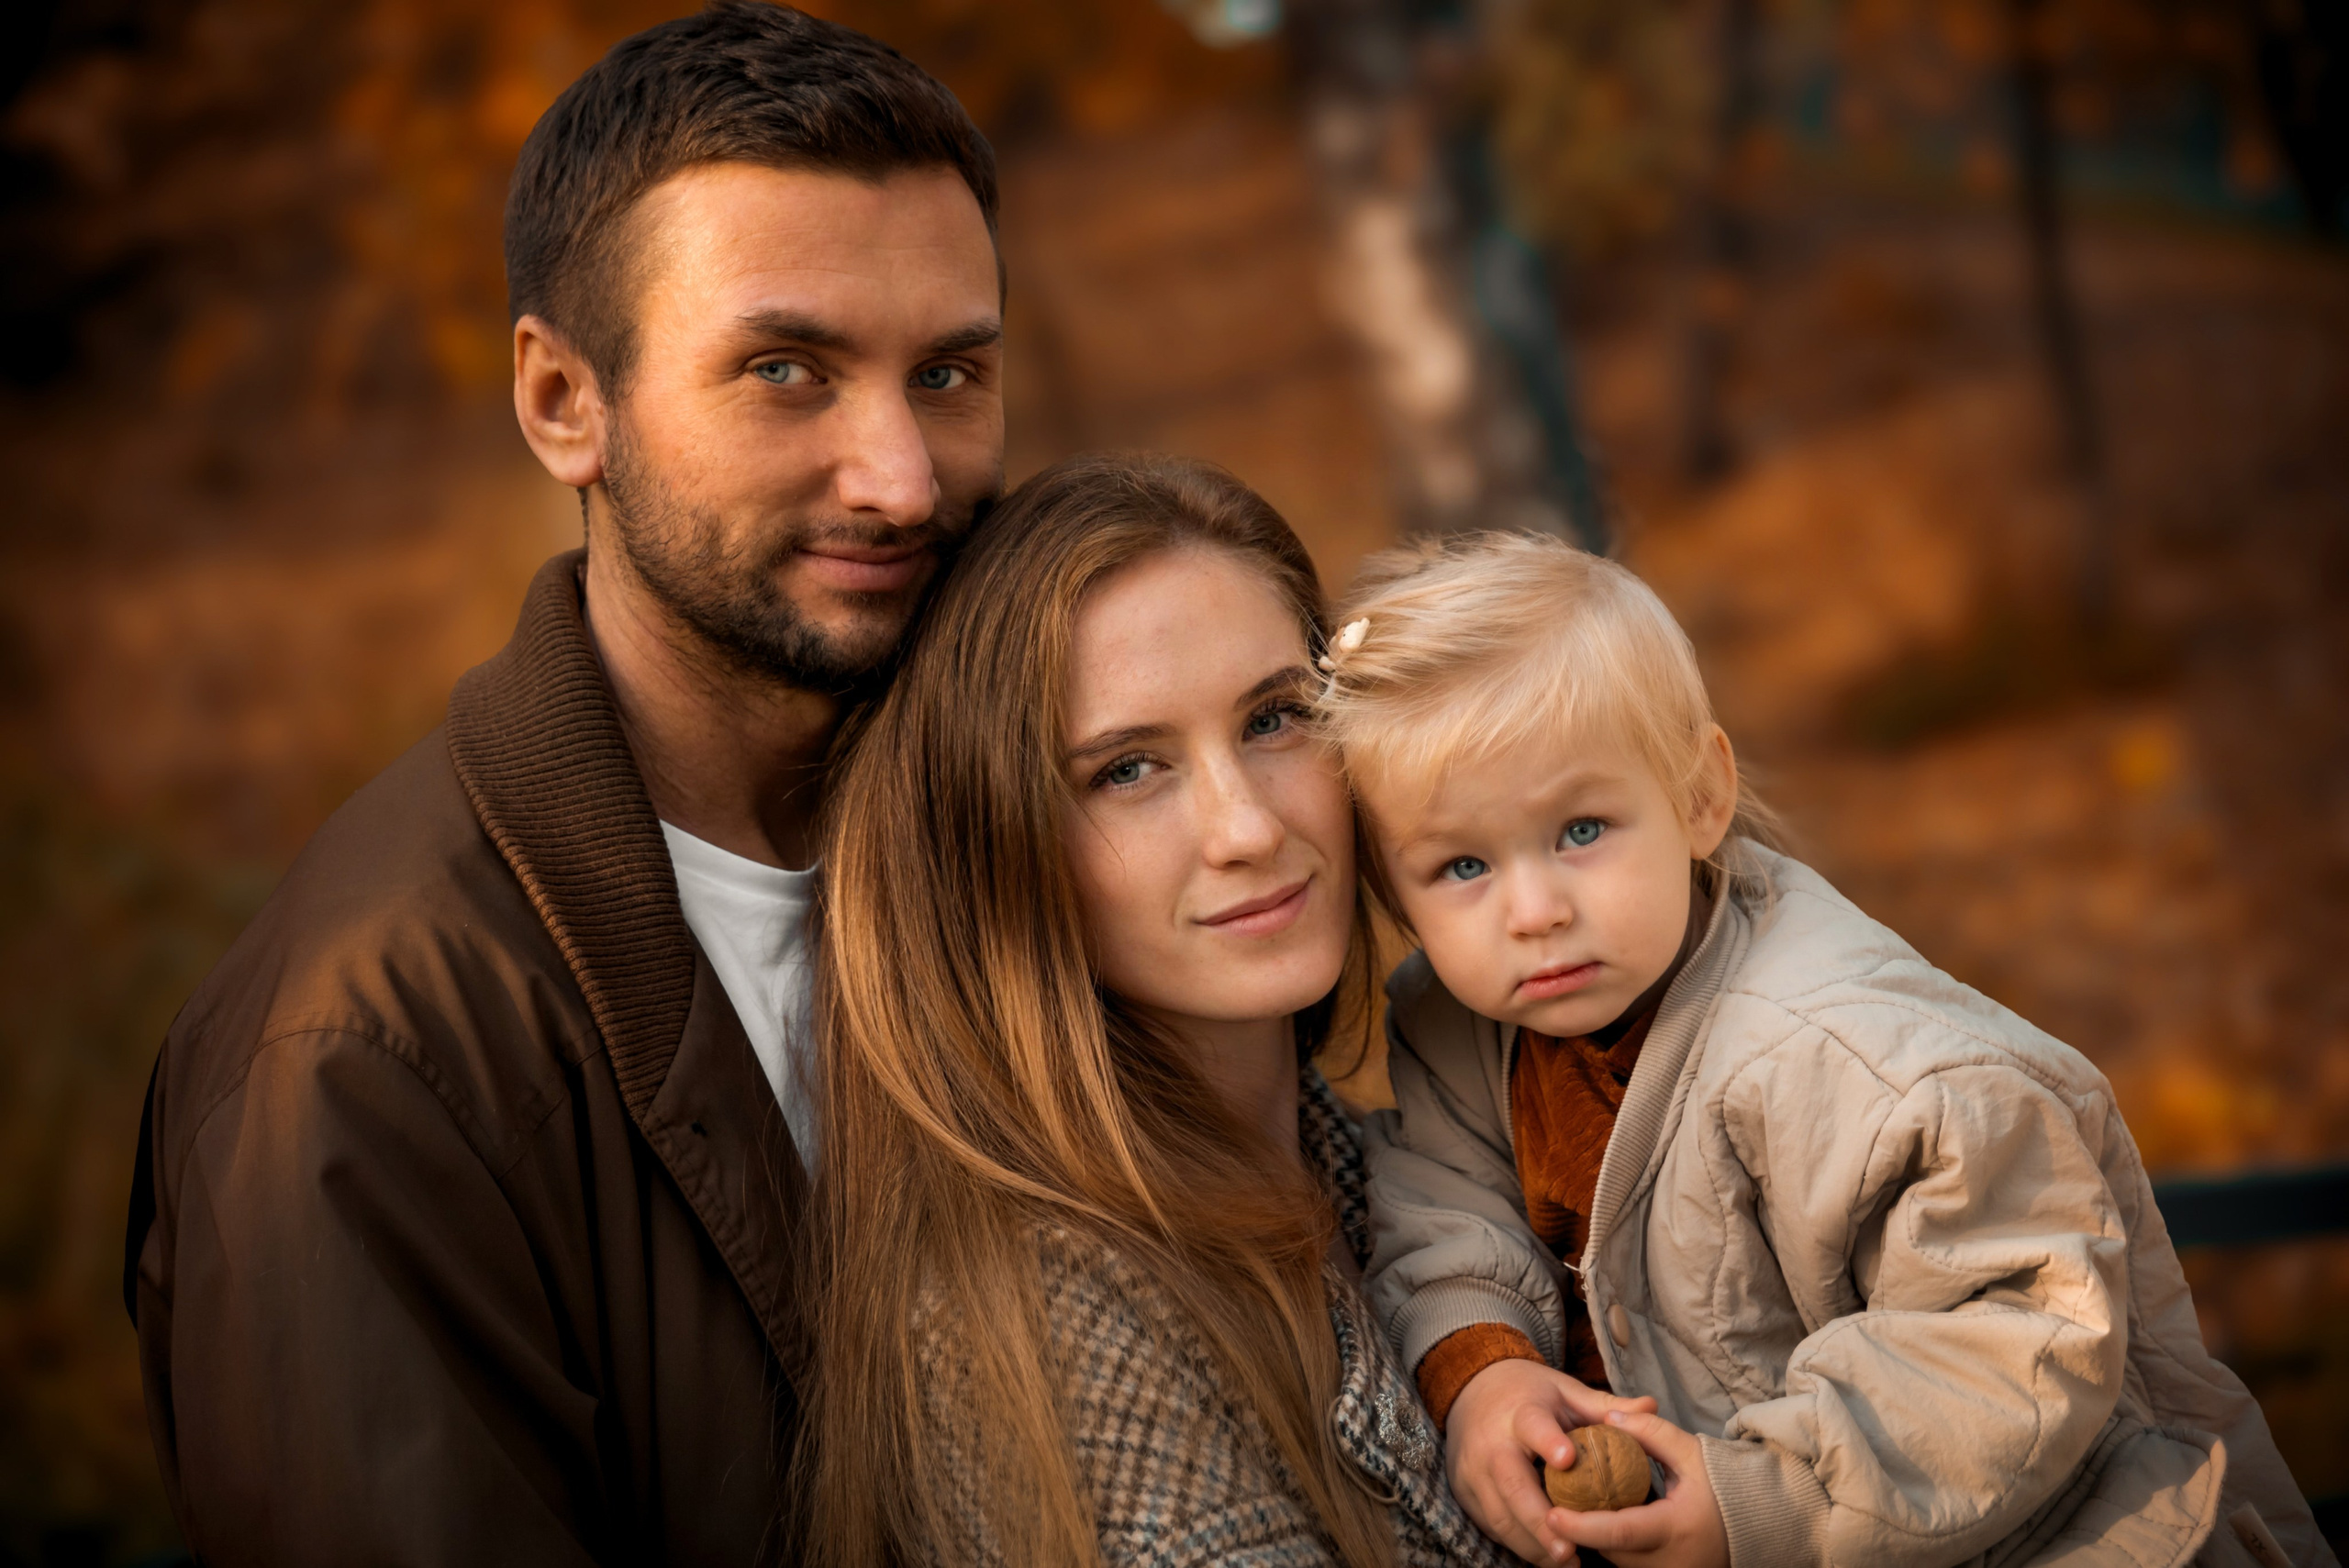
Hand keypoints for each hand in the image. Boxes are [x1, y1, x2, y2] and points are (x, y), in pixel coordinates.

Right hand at [1443, 1358, 1657, 1563]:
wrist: (1472, 1390)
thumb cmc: (1530, 1395)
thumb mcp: (1565, 1392)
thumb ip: (1605, 1406)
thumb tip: (1651, 1406)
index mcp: (1520, 1412)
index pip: (1533, 1425)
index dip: (1548, 1441)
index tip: (1568, 1460)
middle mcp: (1491, 1442)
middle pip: (1512, 1484)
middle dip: (1539, 1521)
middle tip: (1570, 1550)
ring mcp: (1472, 1470)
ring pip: (1499, 1514)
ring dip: (1531, 1543)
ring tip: (1566, 1562)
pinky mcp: (1464, 1492)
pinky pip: (1490, 1525)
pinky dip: (1517, 1543)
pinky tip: (1544, 1556)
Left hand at [1547, 1410, 1728, 1567]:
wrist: (1759, 1525)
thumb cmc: (1725, 1486)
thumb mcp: (1692, 1452)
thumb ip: (1650, 1432)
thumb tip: (1609, 1419)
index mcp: (1675, 1529)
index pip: (1619, 1532)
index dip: (1581, 1526)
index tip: (1551, 1513)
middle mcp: (1669, 1562)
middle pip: (1610, 1549)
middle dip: (1580, 1528)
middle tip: (1553, 1499)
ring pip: (1617, 1559)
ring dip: (1596, 1536)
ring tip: (1572, 1504)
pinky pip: (1629, 1562)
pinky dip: (1614, 1542)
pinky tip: (1601, 1517)